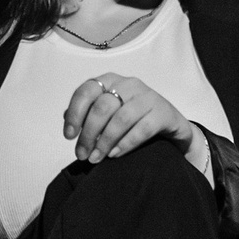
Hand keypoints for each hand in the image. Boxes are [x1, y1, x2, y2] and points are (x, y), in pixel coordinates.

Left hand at [64, 73, 201, 168]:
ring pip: (121, 118)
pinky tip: (114, 154)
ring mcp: (148, 96)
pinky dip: (125, 143)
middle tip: (82, 154)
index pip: (86, 91)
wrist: (171, 123)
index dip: (75, 113)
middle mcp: (129, 84)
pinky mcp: (163, 112)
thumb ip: (89, 112)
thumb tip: (67, 118)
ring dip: (105, 141)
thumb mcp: (110, 111)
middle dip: (89, 133)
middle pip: (102, 107)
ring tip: (96, 158)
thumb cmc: (135, 116)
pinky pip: (142, 129)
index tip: (69, 136)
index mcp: (111, 80)